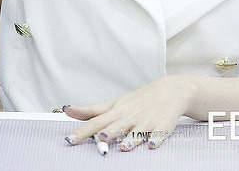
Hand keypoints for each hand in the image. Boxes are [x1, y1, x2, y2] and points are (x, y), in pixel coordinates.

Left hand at [63, 76, 197, 150]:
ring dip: (130, 139)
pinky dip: (155, 140)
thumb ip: (91, 111)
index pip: (96, 123)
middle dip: (108, 133)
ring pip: (137, 133)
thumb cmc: (137, 100)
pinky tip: (152, 145)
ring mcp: (146, 123)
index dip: (82, 131)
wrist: (169, 91)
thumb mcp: (114, 103)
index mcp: (117, 112)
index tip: (69, 139)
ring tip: (124, 146)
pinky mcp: (162, 127)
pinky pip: (158, 136)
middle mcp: (130, 117)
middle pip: (116, 127)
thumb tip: (68, 110)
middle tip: (100, 138)